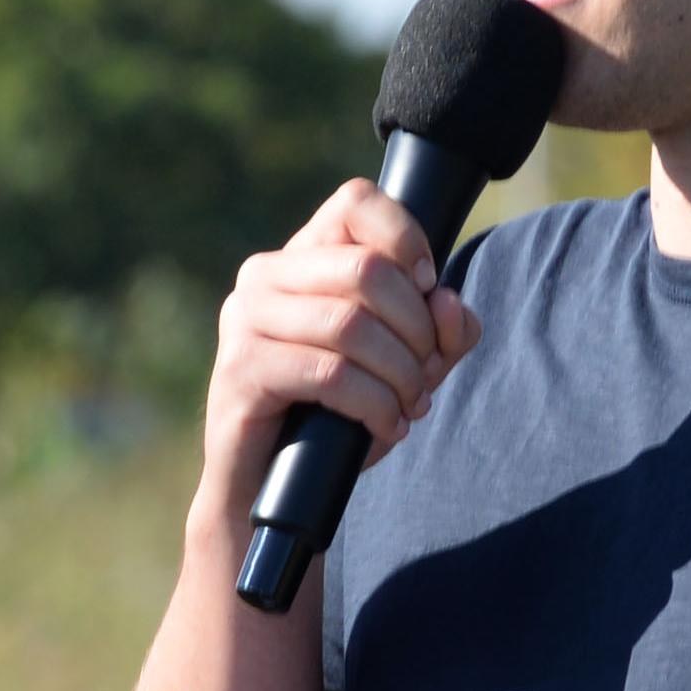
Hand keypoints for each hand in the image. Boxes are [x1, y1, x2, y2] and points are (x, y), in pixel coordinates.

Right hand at [193, 179, 480, 551]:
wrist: (268, 489)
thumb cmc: (334, 417)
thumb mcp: (405, 367)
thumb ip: (440, 330)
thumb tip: (449, 304)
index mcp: (301, 256)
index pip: (357, 201)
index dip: (408, 239)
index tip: (428, 290)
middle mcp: (265, 275)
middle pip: (367, 268)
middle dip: (417, 329)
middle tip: (426, 376)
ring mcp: (245, 320)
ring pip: (353, 325)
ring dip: (401, 374)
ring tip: (410, 407)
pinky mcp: (241, 370)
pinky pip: (330, 374)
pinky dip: (375, 405)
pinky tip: (386, 428)